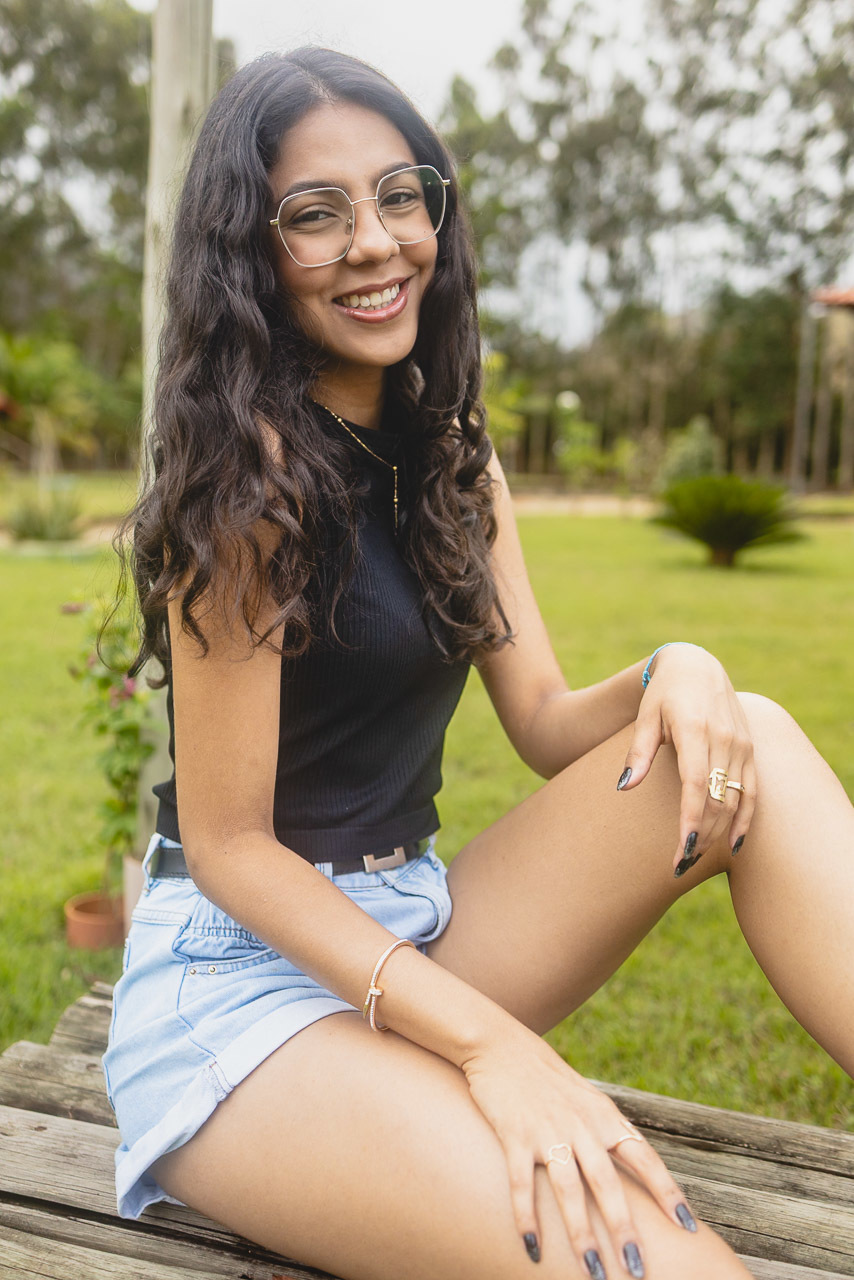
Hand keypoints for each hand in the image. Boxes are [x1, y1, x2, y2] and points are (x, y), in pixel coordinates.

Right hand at [461, 1026, 696, 1272]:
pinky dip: (527, 1217)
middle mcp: (580, 1125)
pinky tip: (533, 1247)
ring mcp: (547, 1131)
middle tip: (637, 1270)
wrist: (501, 1044)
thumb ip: (608, 1130)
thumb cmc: (547, 1077)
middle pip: (608, 1184)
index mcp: (604, 1117)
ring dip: (582, 1235)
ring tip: (593, 1272)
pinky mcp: (514, 1135)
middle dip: (624, 1230)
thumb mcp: (587, 1098)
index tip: (687, 1226)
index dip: (667, 1192)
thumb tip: (637, 1162)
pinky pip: (522, 1183)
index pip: (644, 1158)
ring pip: (569, 1190)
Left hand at [619, 644, 755, 872]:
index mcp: (695, 729)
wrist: (697, 665)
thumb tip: (625, 788)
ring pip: (734, 799)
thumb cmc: (663, 693)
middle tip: (680, 864)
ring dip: (718, 833)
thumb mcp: (644, 716)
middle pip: (716, 798)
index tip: (682, 847)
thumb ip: (638, 753)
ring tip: (695, 857)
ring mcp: (741, 744)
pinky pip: (752, 791)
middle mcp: (724, 738)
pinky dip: (745, 819)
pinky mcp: (750, 749)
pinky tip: (733, 845)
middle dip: (701, 835)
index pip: (695, 783)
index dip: (690, 818)